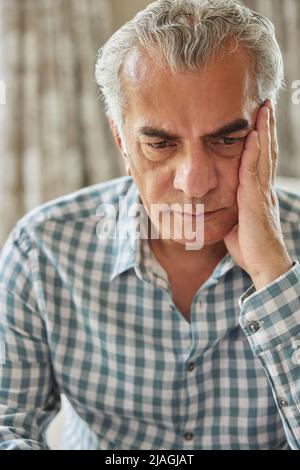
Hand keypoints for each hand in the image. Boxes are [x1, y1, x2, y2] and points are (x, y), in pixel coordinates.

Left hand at [224, 100, 292, 289]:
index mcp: (258, 192)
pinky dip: (254, 152)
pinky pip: (253, 171)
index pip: (261, 159)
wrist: (263, 263)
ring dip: (264, 131)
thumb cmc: (249, 246)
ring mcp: (262, 193)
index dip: (262, 139)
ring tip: (264, 109)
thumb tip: (217, 201)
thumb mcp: (236, 222)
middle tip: (266, 104)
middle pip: (266, 151)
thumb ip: (230, 207)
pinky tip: (252, 136)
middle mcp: (263, 188)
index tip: (260, 119)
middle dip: (266, 127)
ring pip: (263, 155)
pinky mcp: (255, 200)